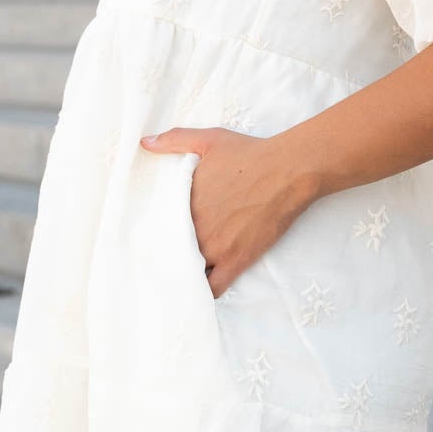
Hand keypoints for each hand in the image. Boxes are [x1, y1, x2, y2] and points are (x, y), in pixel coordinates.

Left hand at [141, 126, 318, 296]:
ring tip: (183, 278)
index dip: (160, 232)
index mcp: (184, 202)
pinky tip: (203, 290)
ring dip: (186, 274)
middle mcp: (194, 227)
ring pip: (189, 271)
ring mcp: (214, 247)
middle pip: (172, 250)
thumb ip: (174, 140)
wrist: (287, 171)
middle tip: (167, 261)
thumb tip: (144, 143)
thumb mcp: (208, 140)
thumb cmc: (250, 153)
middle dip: (170, 255)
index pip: (160, 226)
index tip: (159, 237)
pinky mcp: (237, 260)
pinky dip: (206, 291)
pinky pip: (214, 287)